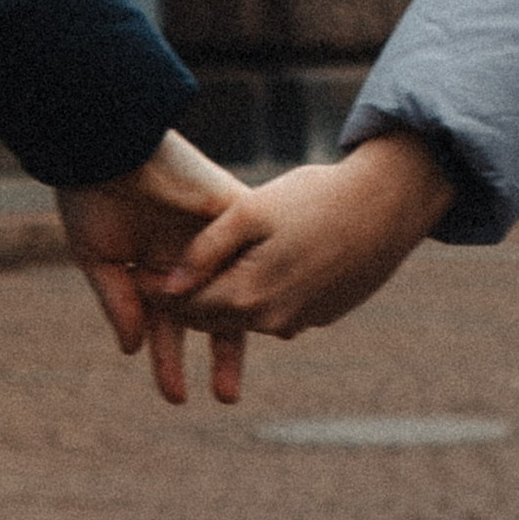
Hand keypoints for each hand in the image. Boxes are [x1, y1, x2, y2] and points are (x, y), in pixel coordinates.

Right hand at [57, 129, 249, 405]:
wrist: (104, 143)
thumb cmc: (91, 193)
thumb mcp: (98, 257)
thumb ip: (119, 302)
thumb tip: (133, 349)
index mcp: (154, 265)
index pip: (170, 323)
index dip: (171, 360)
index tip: (177, 398)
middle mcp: (186, 254)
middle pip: (212, 313)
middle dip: (219, 356)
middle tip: (226, 397)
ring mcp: (211, 235)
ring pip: (236, 289)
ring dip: (241, 331)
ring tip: (246, 371)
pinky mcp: (230, 212)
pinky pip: (249, 252)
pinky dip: (253, 284)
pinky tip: (266, 317)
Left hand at [142, 130, 456, 339]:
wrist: (388, 204)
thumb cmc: (315, 198)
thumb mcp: (252, 212)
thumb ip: (206, 250)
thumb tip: (168, 284)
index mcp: (250, 295)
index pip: (186, 305)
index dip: (156, 290)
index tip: (130, 271)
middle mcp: (273, 320)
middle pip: (211, 317)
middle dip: (180, 305)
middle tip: (147, 280)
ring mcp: (301, 320)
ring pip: (244, 316)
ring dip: (220, 302)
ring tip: (194, 278)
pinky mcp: (322, 313)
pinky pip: (276, 310)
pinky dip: (258, 296)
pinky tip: (252, 270)